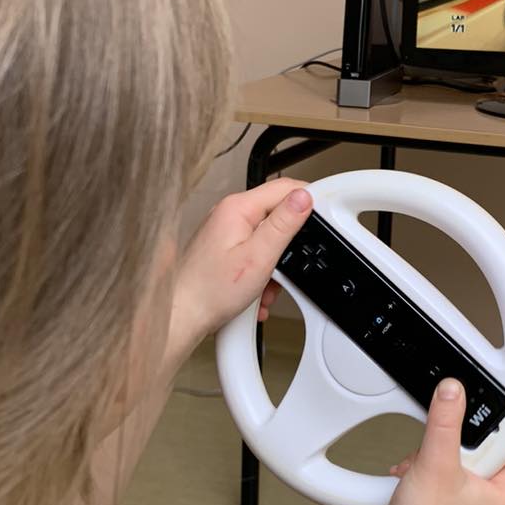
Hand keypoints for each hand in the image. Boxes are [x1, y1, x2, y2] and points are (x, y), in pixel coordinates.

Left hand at [169, 180, 312, 355]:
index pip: (285, 187)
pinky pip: (253, 254)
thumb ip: (283, 224)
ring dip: (274, 266)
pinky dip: (261, 275)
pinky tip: (255, 294)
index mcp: (237, 208)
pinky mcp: (222, 250)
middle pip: (277, 216)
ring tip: (266, 289)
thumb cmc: (210, 292)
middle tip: (287, 268)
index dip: (309, 200)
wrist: (180, 317)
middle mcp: (228, 214)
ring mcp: (224, 232)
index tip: (324, 217)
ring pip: (267, 240)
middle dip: (288, 245)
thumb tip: (304, 197)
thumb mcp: (259, 257)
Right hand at [374, 379, 504, 504]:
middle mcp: (498, 500)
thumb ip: (445, 421)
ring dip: (437, 454)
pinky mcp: (456, 502)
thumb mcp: (436, 463)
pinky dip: (430, 466)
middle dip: (454, 443)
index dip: (488, 428)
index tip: (469, 418)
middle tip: (440, 454)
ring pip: (462, 455)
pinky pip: (448, 467)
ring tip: (425, 469)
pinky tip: (417, 475)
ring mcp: (476, 502)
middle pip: (483, 446)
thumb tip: (453, 390)